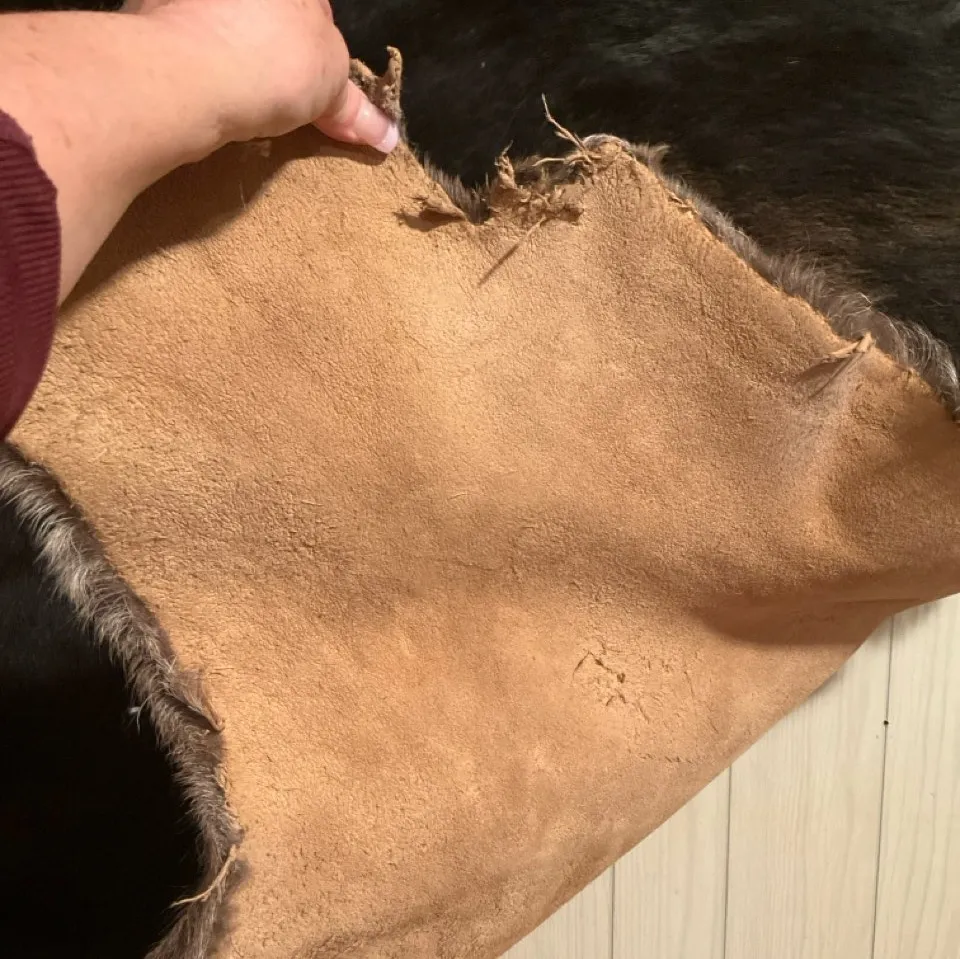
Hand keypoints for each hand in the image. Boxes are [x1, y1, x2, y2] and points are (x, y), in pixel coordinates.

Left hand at [124, 0, 398, 152]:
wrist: (186, 72)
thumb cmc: (271, 62)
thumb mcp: (330, 85)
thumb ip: (353, 105)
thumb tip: (387, 135)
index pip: (313, 13)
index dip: (317, 55)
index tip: (316, 96)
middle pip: (264, 16)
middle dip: (273, 51)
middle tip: (278, 100)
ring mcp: (186, 0)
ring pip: (221, 27)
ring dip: (231, 58)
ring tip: (238, 102)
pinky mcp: (152, 17)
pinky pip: (183, 40)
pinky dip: (195, 65)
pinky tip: (203, 96)